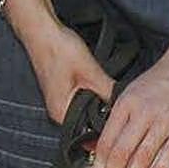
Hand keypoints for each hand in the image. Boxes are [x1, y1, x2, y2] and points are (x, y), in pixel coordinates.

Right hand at [2, 0, 114, 122]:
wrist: (42, 31)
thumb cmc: (59, 50)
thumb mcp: (90, 72)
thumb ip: (108, 92)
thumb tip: (126, 106)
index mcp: (61, 113)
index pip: (88, 136)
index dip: (107, 132)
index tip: (125, 125)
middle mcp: (58, 112)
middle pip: (87, 125)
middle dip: (105, 119)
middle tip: (126, 112)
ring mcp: (59, 101)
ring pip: (86, 112)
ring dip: (100, 107)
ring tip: (117, 99)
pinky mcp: (62, 90)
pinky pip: (82, 101)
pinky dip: (93, 97)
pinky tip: (104, 88)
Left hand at [94, 44, 168, 167]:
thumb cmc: (161, 79)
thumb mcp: (131, 92)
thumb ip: (119, 117)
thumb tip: (105, 144)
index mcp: (127, 104)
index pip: (108, 138)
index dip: (100, 160)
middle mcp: (144, 113)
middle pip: (122, 151)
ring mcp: (165, 122)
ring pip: (143, 157)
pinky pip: (168, 155)